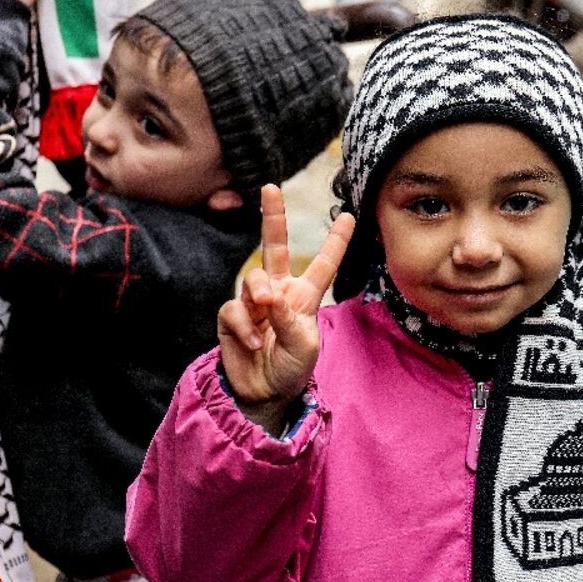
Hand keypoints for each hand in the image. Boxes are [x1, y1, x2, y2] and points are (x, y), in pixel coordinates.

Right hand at [217, 185, 355, 432]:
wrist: (265, 393)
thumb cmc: (291, 368)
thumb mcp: (303, 346)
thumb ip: (289, 319)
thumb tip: (270, 295)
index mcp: (306, 296)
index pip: (324, 264)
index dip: (335, 241)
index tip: (349, 215)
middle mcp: (280, 292)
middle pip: (275, 246)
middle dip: (273, 216)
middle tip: (271, 188)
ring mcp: (254, 302)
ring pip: (252, 279)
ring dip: (258, 293)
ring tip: (266, 311)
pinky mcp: (232, 317)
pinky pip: (234, 308)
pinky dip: (245, 324)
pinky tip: (254, 342)